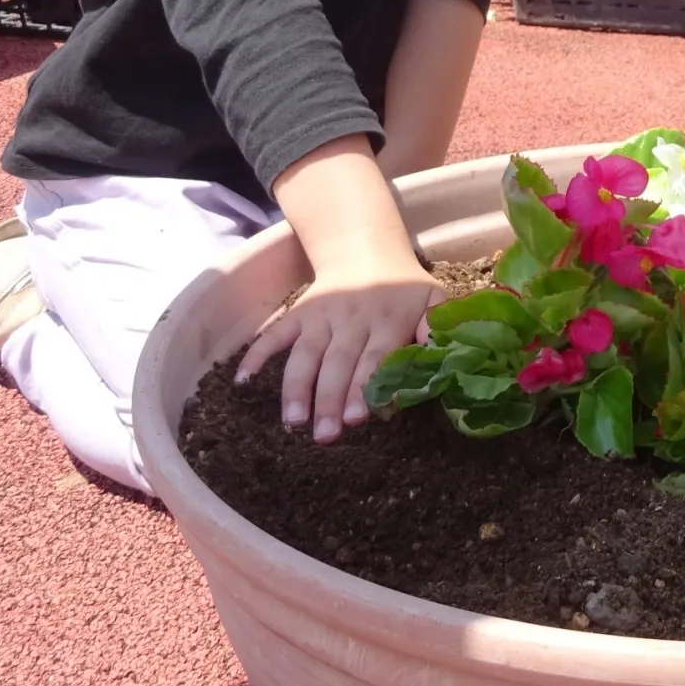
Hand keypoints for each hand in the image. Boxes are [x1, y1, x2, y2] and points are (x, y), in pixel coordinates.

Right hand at [236, 253, 444, 441]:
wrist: (366, 249)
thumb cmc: (405, 288)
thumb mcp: (433, 300)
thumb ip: (438, 327)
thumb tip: (442, 353)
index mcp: (388, 319)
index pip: (375, 358)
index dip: (366, 387)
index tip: (359, 418)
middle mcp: (352, 318)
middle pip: (338, 363)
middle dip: (330, 401)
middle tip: (326, 436)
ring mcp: (321, 316)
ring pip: (305, 353)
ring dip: (296, 388)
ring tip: (292, 422)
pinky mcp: (298, 313)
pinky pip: (275, 333)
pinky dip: (257, 354)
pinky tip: (242, 381)